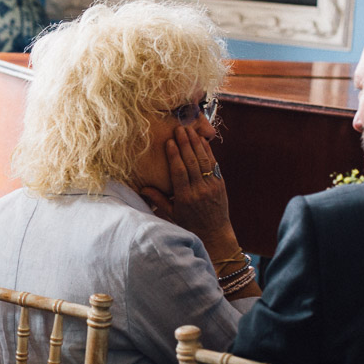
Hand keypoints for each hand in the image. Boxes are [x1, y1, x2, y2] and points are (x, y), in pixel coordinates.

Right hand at [139, 126, 239, 259]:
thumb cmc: (189, 224)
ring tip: (189, 130)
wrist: (215, 234)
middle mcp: (199, 191)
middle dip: (185, 144)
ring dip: (196, 144)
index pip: (179, 172)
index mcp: (185, 198)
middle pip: (192, 163)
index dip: (174, 156)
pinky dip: (208, 151)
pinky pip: (214, 164)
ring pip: (204, 161)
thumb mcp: (171, 214)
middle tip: (179, 129)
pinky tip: (202, 141)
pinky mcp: (221, 184)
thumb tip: (142, 187)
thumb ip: (158, 199)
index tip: (169, 142)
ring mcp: (212, 187)